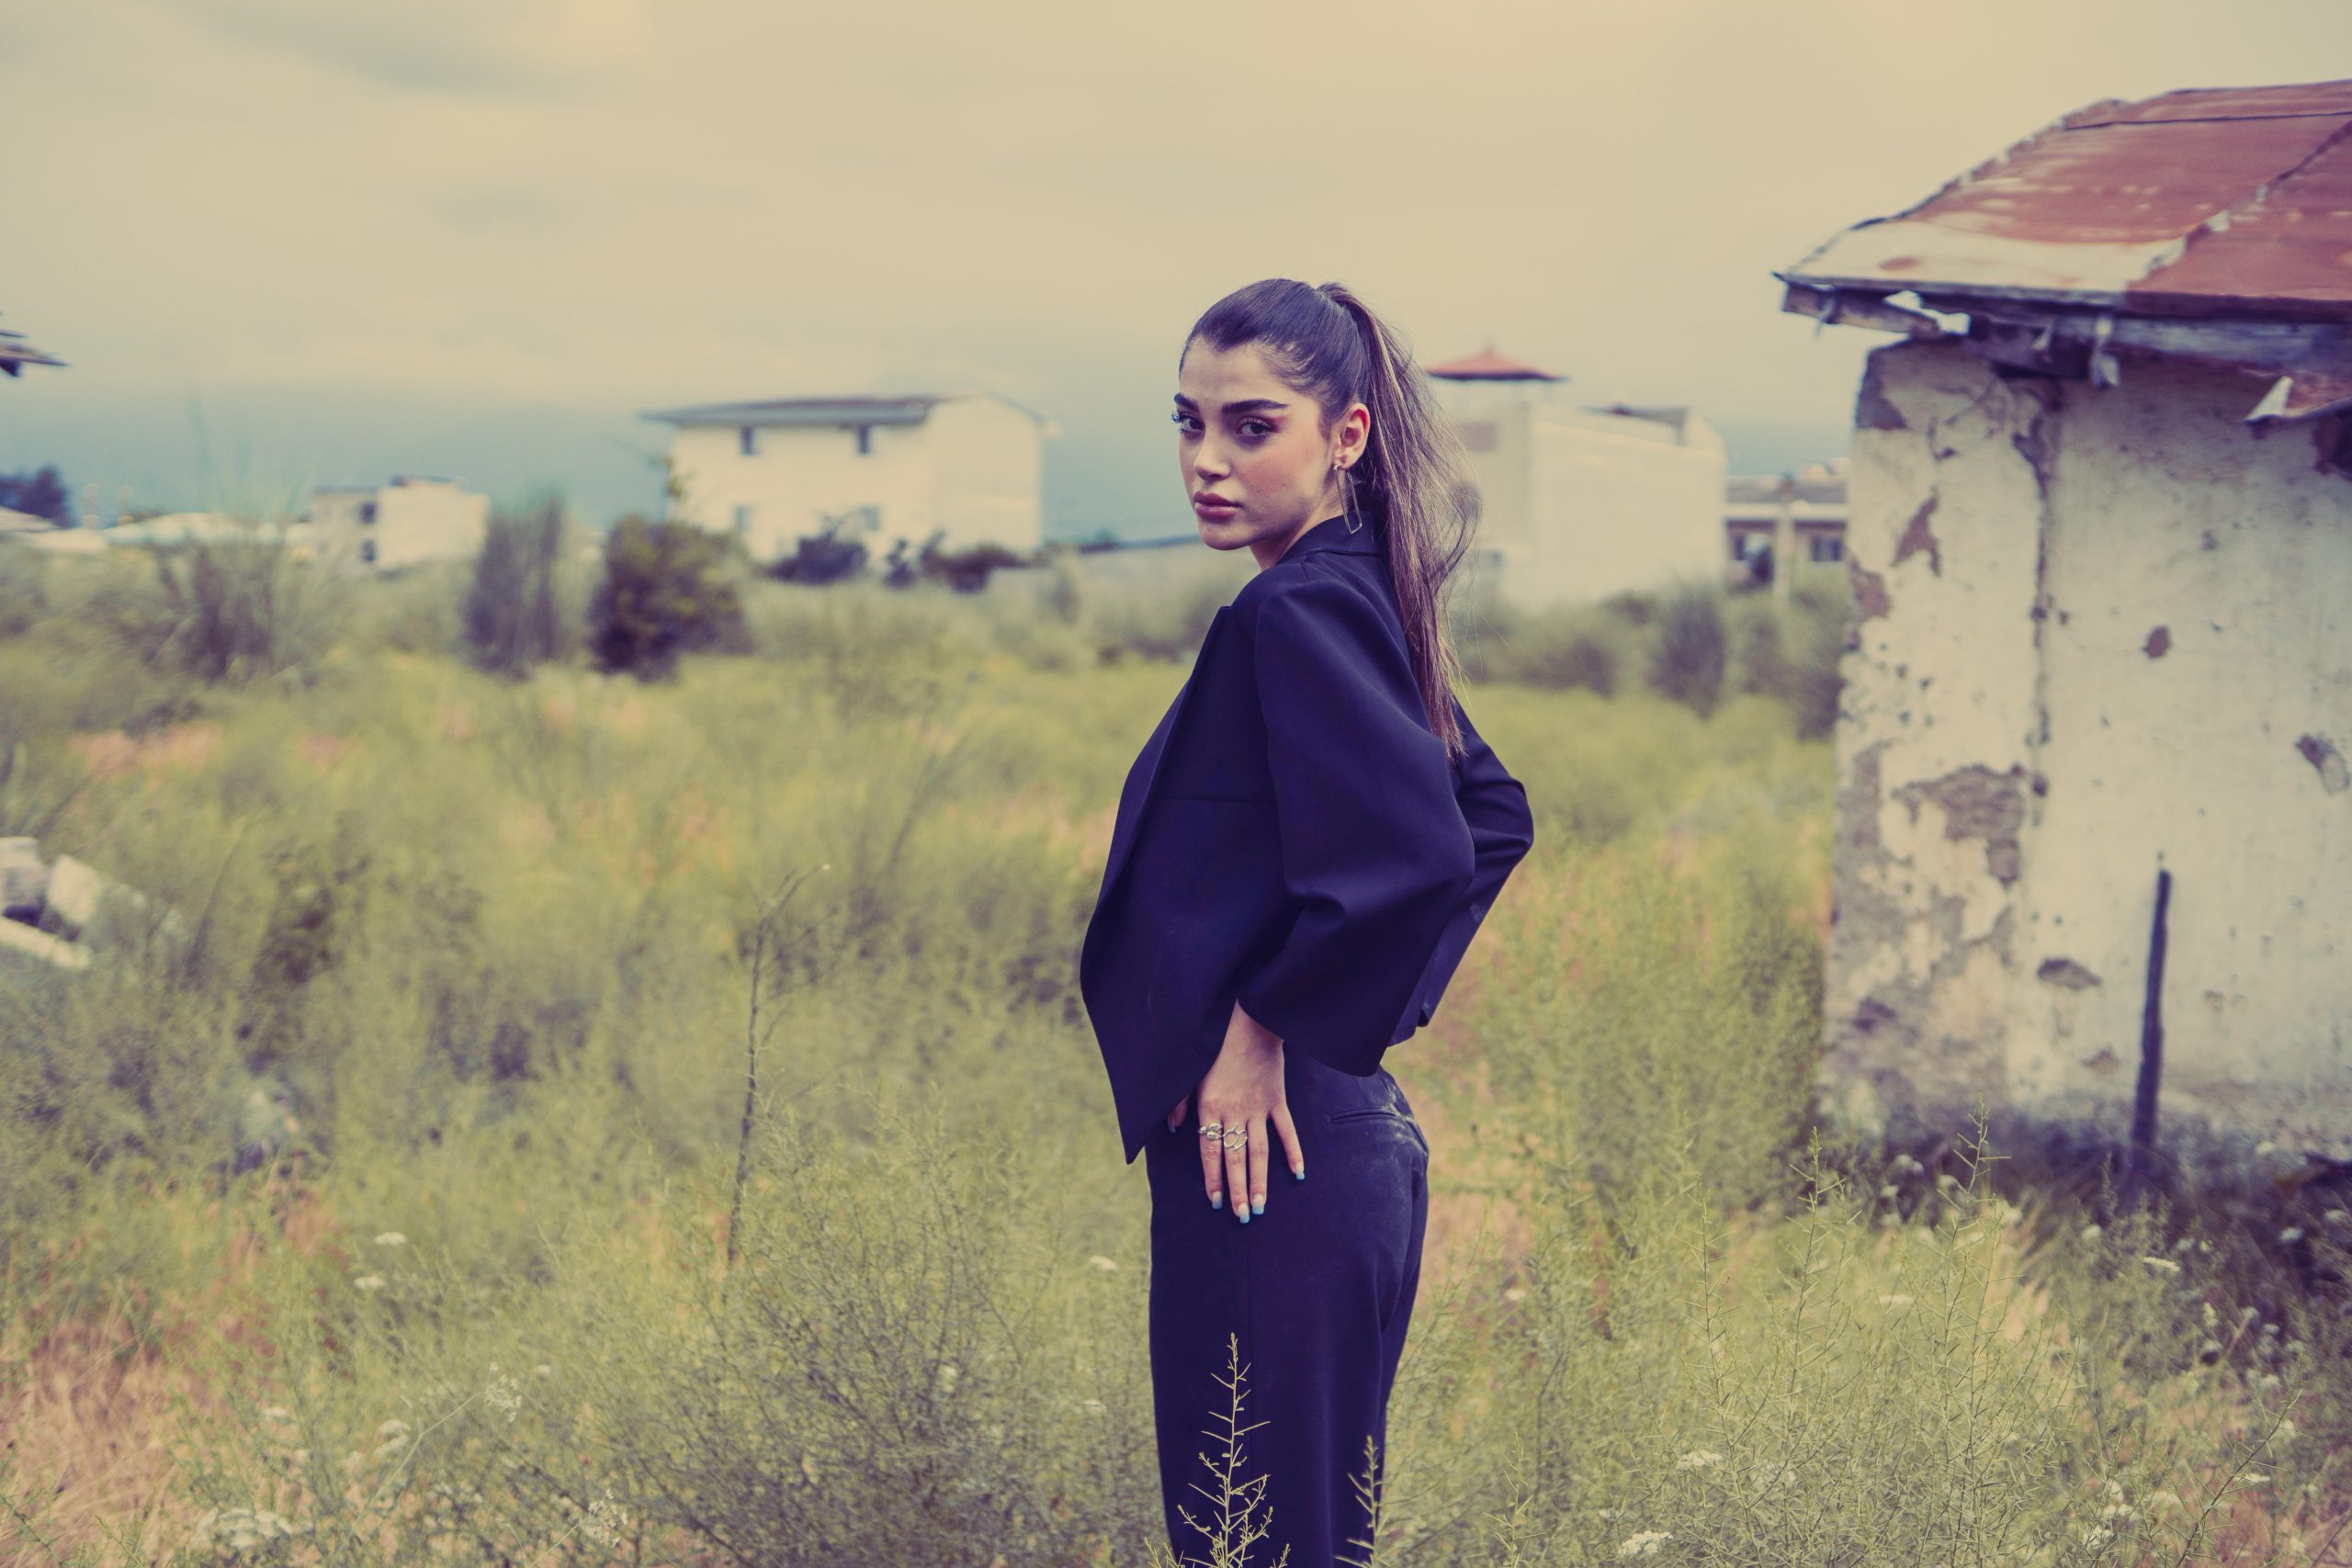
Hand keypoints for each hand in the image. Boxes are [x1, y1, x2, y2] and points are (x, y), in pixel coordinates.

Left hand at [1165, 1001, 1304, 1222]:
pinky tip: (1298, 1173)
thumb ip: (1179, 1102)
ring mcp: (1258, 1108)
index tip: (1216, 1201)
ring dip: (1261, 1180)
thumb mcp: (1190, 1074)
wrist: (1248, 1024)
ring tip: (1261, 1206)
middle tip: (1242, 1216)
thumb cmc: (1214, 1049)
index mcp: (1210, 1108)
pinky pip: (1286, 1130)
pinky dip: (1293, 1151)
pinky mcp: (1277, 1100)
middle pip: (1236, 1158)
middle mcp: (1234, 1113)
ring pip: (1259, 1151)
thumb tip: (1172, 1126)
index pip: (1210, 1152)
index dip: (1213, 1178)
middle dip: (1238, 1189)